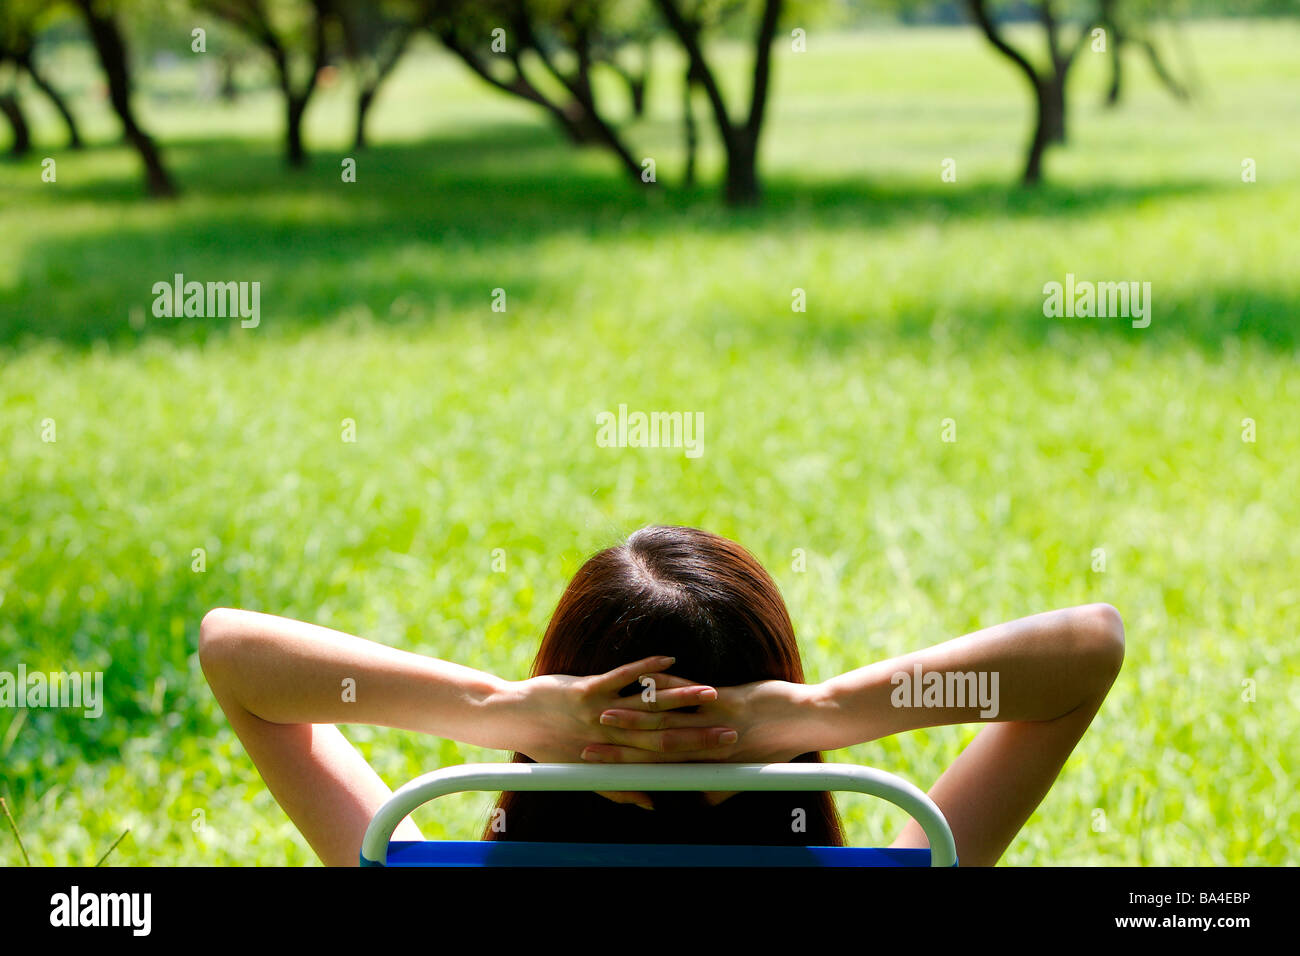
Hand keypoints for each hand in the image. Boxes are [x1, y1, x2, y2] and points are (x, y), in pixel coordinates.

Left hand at [502, 656, 737, 810]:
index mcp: (613, 756)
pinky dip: (646, 670)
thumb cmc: (548, 744)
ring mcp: (600, 713)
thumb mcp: (585, 770)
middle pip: (664, 737)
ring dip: (682, 700)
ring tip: (711, 695)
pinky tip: (670, 661)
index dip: (695, 762)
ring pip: (648, 707)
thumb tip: (651, 805)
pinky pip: (622, 678)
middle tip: (732, 732)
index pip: (663, 762)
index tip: (726, 759)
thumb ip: (620, 789)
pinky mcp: (586, 691)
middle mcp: (610, 738)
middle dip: (700, 734)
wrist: (512, 718)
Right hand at [583, 676, 822, 764]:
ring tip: (603, 716)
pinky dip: (665, 687)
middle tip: (586, 746)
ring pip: (664, 722)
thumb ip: (721, 785)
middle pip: (651, 748)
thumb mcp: (747, 768)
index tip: (598, 768)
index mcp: (708, 763)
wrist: (810, 720)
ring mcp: (715, 723)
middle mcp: (706, 746)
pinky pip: (689, 693)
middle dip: (616, 748)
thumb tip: (703, 801)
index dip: (625, 769)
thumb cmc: (778, 742)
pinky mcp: (728, 702)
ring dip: (630, 718)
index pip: (657, 768)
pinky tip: (646, 680)